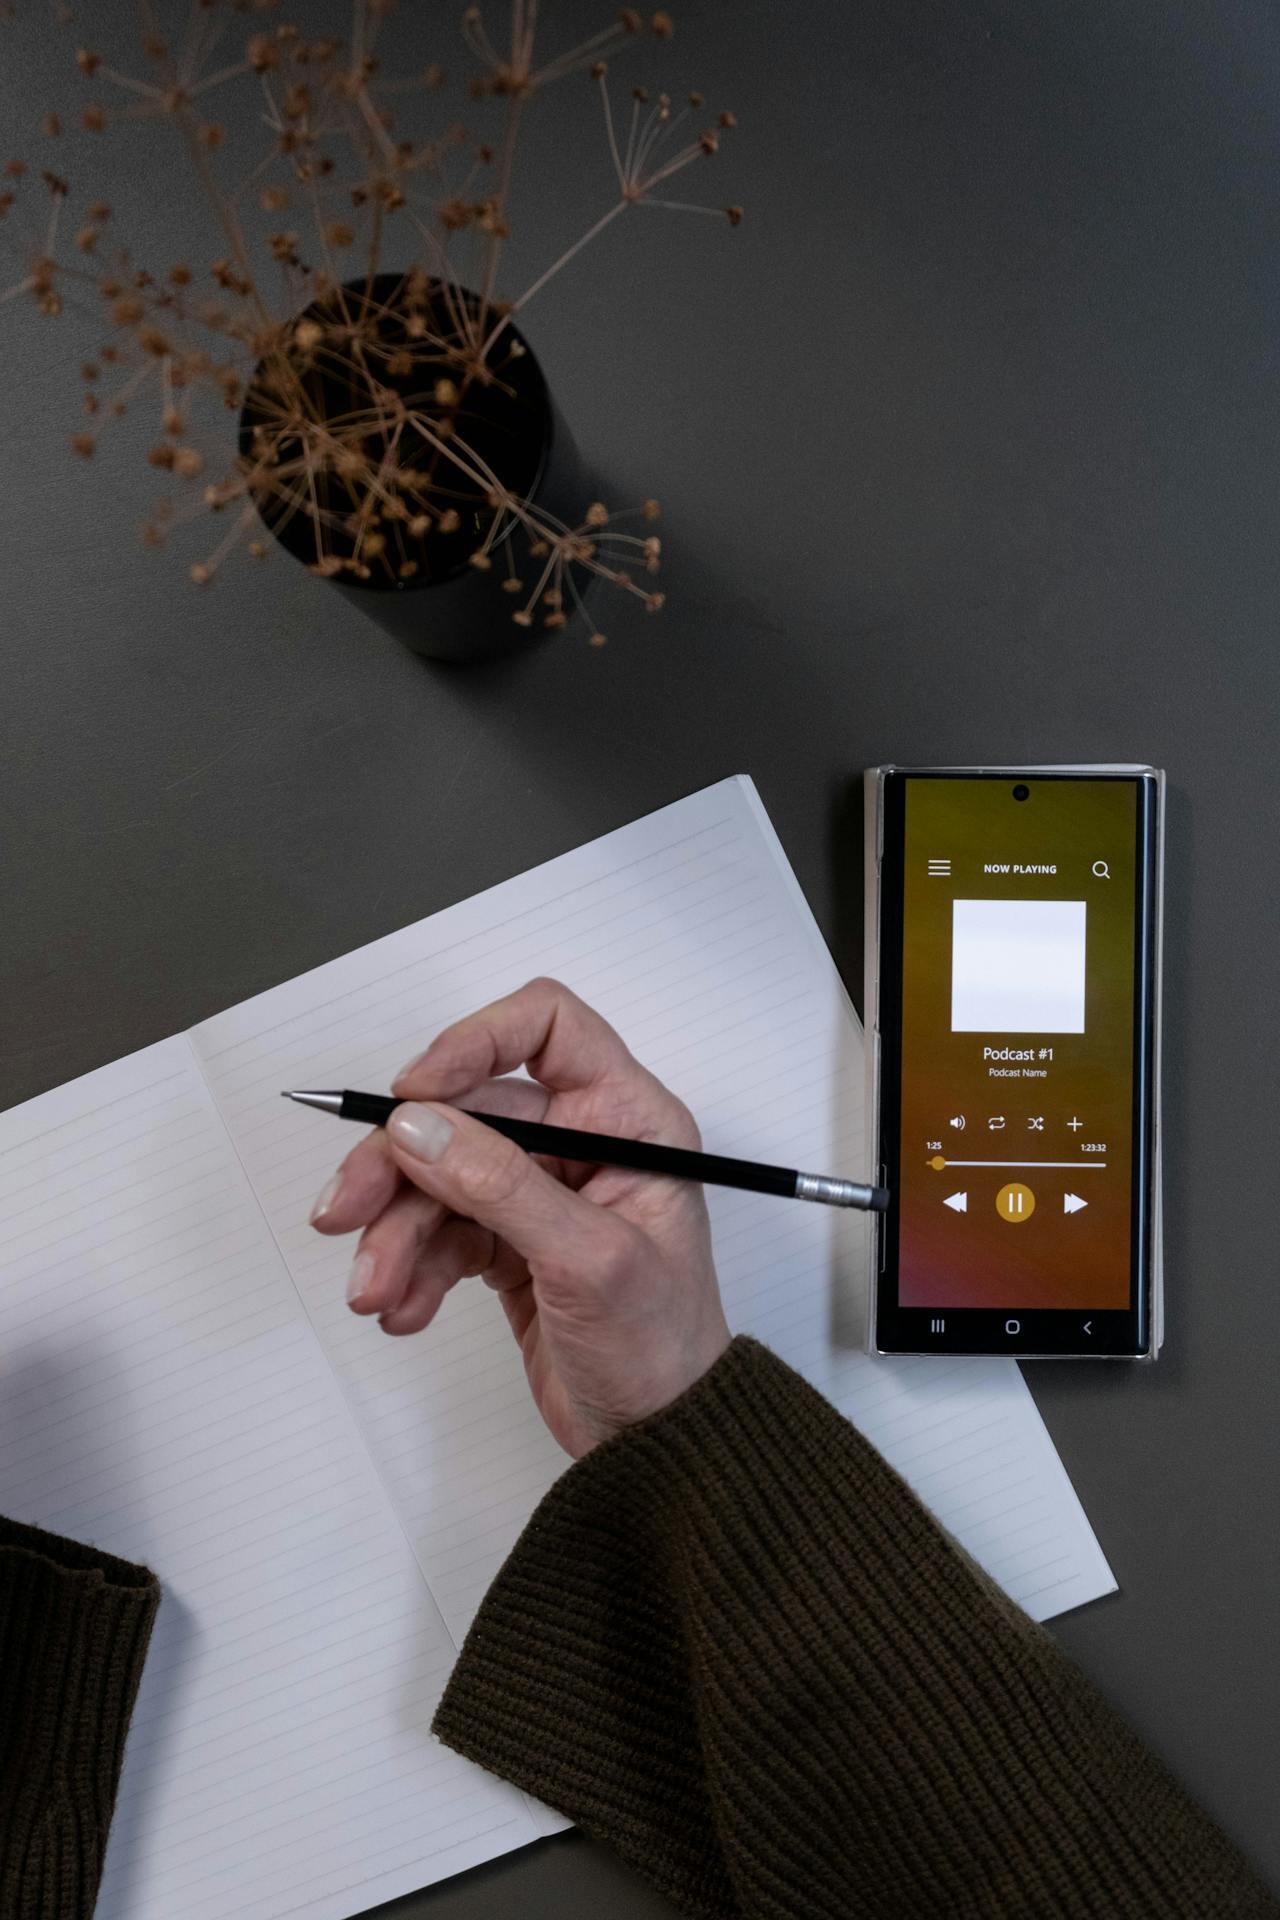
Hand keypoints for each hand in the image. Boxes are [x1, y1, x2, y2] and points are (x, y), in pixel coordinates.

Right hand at [309, 978, 730, 1456]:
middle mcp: (583, 1141)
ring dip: (393, 1233)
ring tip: (374, 1292)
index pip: (547, 1027)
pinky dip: (409, 1268)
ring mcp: (539, 1192)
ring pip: (437, 1174)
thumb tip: (419, 1127)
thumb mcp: (589, 1260)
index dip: (473, 1042)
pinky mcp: (506, 1241)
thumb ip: (502, 1186)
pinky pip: (437, 1230)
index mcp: (628, 1118)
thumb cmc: (663, 1349)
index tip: (412, 1092)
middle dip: (398, 1164)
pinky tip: (404, 1310)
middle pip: (465, 1110)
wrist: (659, 1444)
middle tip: (343, 1211)